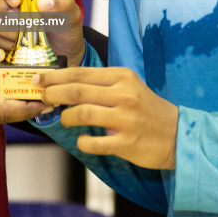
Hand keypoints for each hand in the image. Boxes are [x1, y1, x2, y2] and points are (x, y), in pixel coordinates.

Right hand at [0, 0, 85, 64]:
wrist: (64, 54)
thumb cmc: (64, 26)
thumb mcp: (70, 12)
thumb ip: (61, 2)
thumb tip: (43, 2)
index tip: (17, 1)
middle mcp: (6, 0)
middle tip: (13, 16)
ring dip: (7, 28)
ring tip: (26, 37)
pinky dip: (7, 43)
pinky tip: (20, 47)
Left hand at [37, 66, 178, 169]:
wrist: (178, 134)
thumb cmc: (147, 109)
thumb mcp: (129, 87)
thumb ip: (101, 85)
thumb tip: (64, 85)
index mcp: (122, 77)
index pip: (81, 73)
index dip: (55, 76)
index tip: (38, 79)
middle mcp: (124, 95)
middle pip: (78, 91)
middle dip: (53, 94)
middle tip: (42, 98)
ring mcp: (126, 119)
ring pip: (83, 114)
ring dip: (66, 118)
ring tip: (64, 120)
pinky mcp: (127, 143)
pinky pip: (95, 143)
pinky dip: (83, 142)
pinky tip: (83, 140)